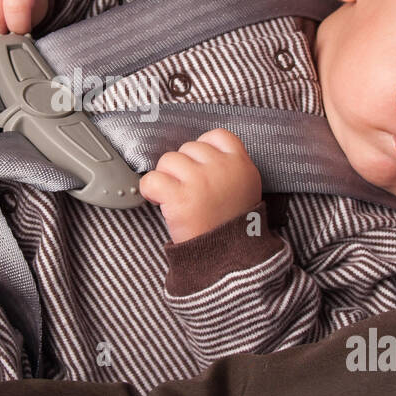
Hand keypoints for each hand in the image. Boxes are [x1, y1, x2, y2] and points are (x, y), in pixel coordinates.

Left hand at [138, 129, 262, 242]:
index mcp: (240, 165)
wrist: (227, 259)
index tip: (198, 166)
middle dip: (183, 167)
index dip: (203, 148)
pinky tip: (159, 200)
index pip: (217, 136)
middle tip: (188, 189)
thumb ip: (229, 166)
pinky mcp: (179, 196)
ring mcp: (200, 180)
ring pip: (168, 160)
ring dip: (167, 178)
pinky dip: (149, 189)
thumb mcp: (245, 188)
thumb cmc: (232, 227)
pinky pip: (151, 178)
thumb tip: (199, 155)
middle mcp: (221, 168)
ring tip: (176, 197)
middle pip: (188, 147)